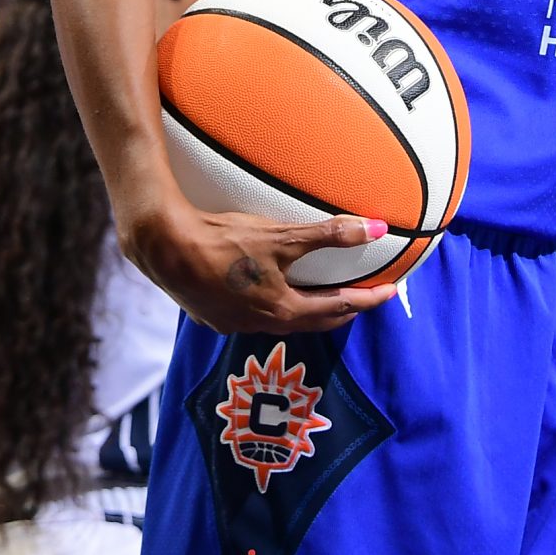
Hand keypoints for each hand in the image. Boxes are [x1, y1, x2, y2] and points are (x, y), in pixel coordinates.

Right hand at [127, 200, 398, 335]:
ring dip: (307, 311)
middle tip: (363, 298)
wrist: (165, 248)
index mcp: (282, 311)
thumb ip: (330, 235)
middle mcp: (261, 325)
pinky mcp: (212, 315)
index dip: (368, 299)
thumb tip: (377, 229)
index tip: (391, 292)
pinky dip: (274, 306)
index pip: (339, 308)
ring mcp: (234, 323)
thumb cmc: (224, 242)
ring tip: (322, 297)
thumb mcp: (282, 236)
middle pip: (313, 322)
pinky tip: (269, 294)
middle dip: (341, 310)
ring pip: (282, 321)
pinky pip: (254, 315)